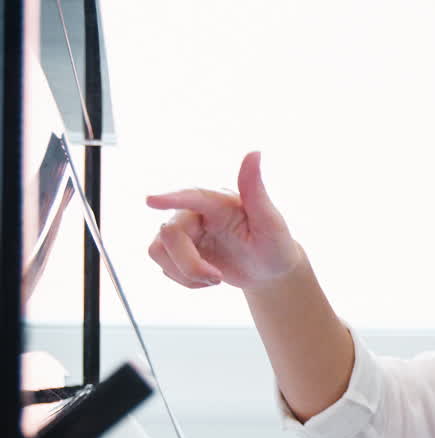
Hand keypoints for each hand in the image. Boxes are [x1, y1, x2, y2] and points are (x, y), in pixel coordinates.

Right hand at [146, 151, 301, 290]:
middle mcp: (195, 212)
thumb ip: (256, 190)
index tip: (151, 200)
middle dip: (190, 264)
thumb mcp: (271, 222)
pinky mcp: (176, 250)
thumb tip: (255, 153)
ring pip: (158, 250)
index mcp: (218, 202)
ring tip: (215, 279)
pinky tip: (207, 280)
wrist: (269, 270)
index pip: (192, 195)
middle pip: (170, 233)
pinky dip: (184, 280)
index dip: (172, 198)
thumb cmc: (274, 243)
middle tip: (217, 279)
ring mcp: (184, 231)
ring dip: (185, 273)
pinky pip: (163, 267)